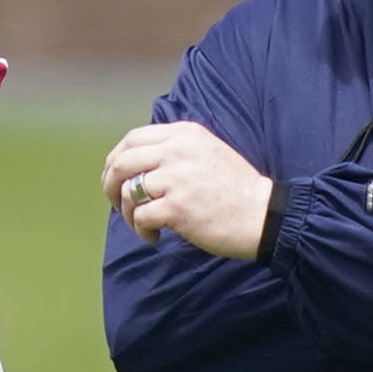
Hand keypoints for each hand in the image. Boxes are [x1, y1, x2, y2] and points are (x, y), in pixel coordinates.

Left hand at [101, 122, 271, 258]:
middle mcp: (177, 151)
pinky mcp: (177, 207)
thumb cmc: (234, 189)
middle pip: (122, 163)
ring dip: (127, 214)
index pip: (132, 139)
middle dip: (110, 186)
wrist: (262, 214)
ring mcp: (177, 178)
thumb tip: (135, 162)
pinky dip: (141, 230)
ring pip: (128, 192)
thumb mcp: (205, 152)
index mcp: (184, 134)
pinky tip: (154, 236)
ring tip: (143, 224)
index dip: (115, 160)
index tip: (114, 179)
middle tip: (117, 205)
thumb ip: (174, 150)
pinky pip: (140, 216)